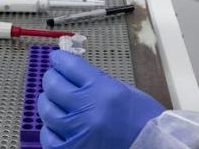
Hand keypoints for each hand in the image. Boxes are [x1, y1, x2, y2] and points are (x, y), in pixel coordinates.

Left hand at [37, 50, 164, 148]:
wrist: (151, 146)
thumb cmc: (144, 121)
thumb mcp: (124, 92)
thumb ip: (96, 83)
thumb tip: (73, 74)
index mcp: (103, 91)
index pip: (70, 67)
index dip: (60, 60)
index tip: (56, 58)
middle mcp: (87, 111)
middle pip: (54, 85)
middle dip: (52, 77)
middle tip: (54, 77)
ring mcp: (77, 133)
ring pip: (46, 110)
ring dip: (48, 101)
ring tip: (53, 100)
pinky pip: (48, 136)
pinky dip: (50, 128)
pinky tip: (56, 124)